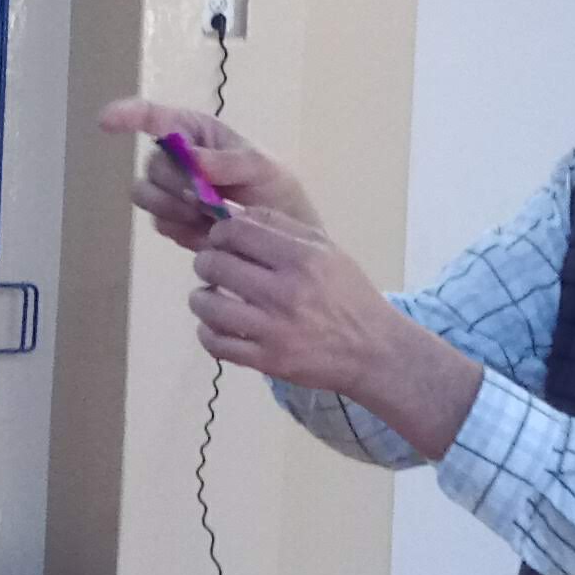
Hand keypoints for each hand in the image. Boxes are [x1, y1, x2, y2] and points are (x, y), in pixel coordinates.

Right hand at [95, 100, 318, 247]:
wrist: (285, 240)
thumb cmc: (277, 191)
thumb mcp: (263, 168)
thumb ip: (227, 162)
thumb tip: (190, 159)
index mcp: (198, 132)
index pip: (155, 117)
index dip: (128, 115)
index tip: (105, 120)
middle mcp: (179, 157)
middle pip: (152, 165)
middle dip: (176, 183)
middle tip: (207, 200)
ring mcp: (173, 191)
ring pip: (145, 194)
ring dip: (173, 207)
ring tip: (207, 217)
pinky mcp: (173, 221)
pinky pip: (159, 222)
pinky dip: (181, 229)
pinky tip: (206, 232)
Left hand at [187, 211, 487, 456]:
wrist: (373, 351)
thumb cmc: (348, 294)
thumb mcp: (326, 249)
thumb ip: (282, 227)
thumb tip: (234, 214)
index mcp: (302, 258)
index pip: (235, 231)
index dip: (219, 233)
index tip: (222, 241)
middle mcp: (285, 292)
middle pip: (215, 264)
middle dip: (206, 262)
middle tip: (214, 268)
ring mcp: (274, 330)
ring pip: (207, 305)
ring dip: (201, 298)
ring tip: (210, 297)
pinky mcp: (267, 360)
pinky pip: (215, 343)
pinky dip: (207, 333)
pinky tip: (217, 326)